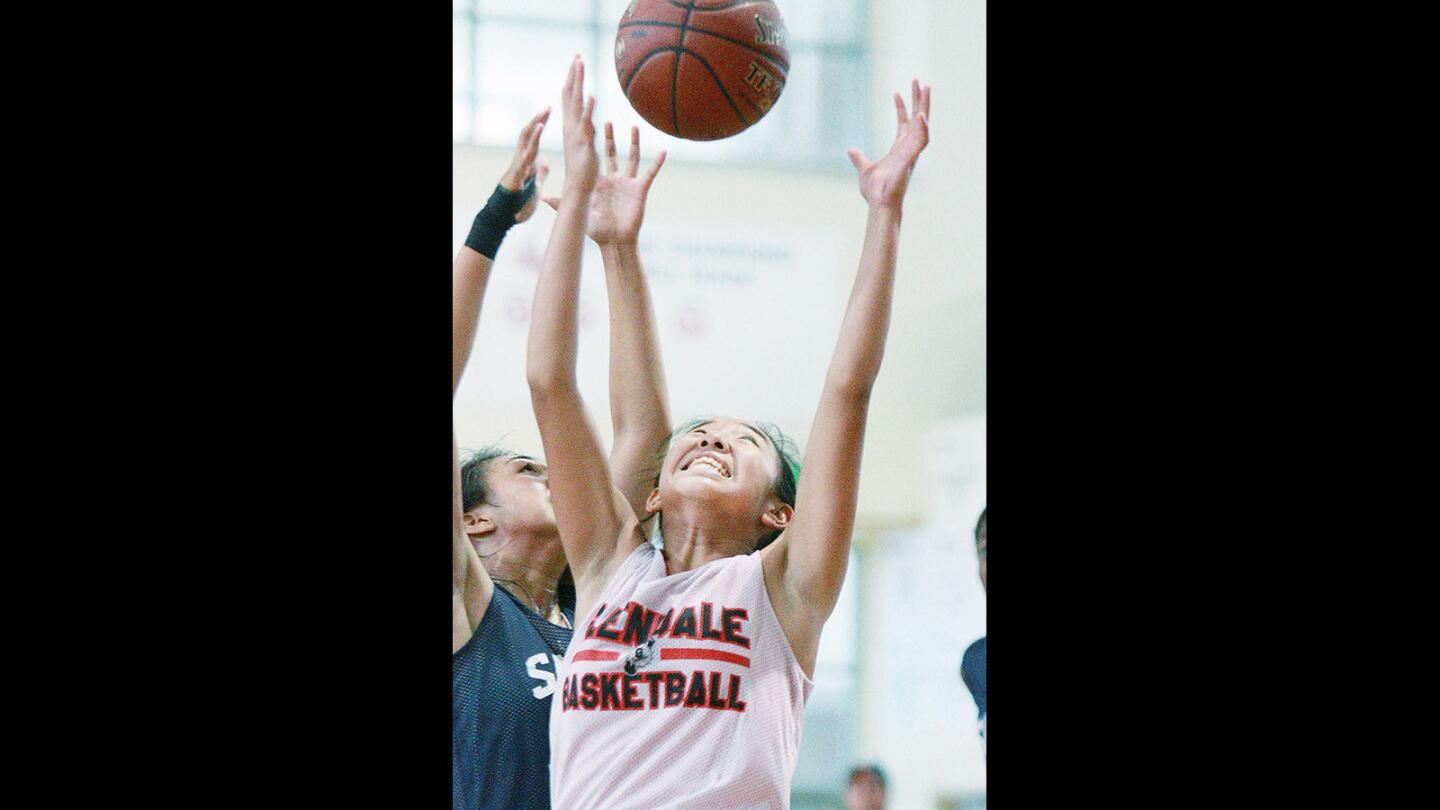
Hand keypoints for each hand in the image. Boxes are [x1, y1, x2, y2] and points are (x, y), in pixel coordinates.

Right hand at [498, 107, 551, 223]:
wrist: (504, 219)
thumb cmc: (518, 205)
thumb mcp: (535, 186)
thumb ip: (540, 172)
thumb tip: (545, 160)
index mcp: (528, 163)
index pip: (535, 139)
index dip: (541, 125)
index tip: (549, 112)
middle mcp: (522, 161)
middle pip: (529, 134)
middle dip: (538, 120)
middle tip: (548, 107)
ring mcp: (518, 166)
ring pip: (525, 140)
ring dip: (535, 126)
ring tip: (544, 113)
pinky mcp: (517, 173)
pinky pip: (525, 154)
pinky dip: (533, 141)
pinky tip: (539, 130)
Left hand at [545, 123, 665, 244]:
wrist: (614, 242)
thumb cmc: (597, 230)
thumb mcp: (579, 212)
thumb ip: (562, 203)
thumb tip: (543, 197)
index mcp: (600, 181)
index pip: (595, 158)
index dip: (591, 146)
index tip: (586, 130)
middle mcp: (614, 179)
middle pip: (612, 153)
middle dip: (609, 138)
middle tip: (605, 122)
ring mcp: (628, 183)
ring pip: (632, 157)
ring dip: (634, 143)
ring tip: (634, 127)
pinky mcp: (640, 190)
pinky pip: (650, 173)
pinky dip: (658, 162)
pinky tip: (664, 151)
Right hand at [560, 55, 598, 193]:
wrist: (577, 190)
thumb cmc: (581, 173)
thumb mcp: (585, 146)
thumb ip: (587, 133)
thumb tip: (592, 124)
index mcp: (571, 127)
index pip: (570, 98)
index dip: (572, 80)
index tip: (576, 63)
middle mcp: (570, 127)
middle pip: (570, 94)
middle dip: (574, 74)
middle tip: (577, 55)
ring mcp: (576, 133)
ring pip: (576, 103)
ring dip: (578, 82)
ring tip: (580, 63)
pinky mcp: (584, 143)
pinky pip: (586, 123)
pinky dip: (588, 109)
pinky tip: (591, 94)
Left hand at [847, 79, 930, 208]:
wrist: (878, 203)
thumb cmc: (875, 191)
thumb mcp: (864, 169)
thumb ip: (859, 159)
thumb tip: (851, 150)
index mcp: (899, 149)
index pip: (903, 124)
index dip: (901, 108)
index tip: (896, 92)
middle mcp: (908, 148)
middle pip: (917, 118)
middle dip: (919, 99)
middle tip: (920, 80)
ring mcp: (911, 152)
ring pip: (923, 124)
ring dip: (925, 106)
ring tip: (926, 87)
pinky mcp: (911, 159)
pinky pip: (921, 141)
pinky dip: (922, 128)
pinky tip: (921, 114)